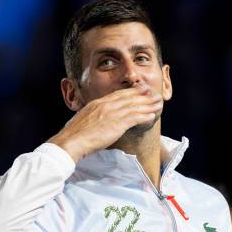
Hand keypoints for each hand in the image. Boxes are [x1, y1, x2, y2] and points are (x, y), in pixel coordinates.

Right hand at [48, 86, 162, 162]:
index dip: (131, 92)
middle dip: (143, 96)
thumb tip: (97, 122)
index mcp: (97, 103)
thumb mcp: (83, 120)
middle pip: (128, 98)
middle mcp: (106, 105)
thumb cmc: (74, 135)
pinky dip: (144, 116)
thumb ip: (93, 118)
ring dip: (148, 106)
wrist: (72, 141)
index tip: (140, 90)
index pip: (117, 95)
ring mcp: (112, 113)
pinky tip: (152, 116)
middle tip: (154, 94)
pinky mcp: (117, 124)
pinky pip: (134, 118)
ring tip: (159, 104)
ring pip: (134, 107)